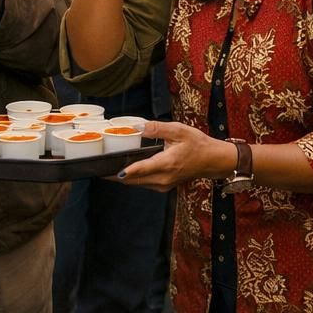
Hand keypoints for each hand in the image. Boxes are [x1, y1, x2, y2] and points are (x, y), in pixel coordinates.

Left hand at [115, 121, 234, 191]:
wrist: (213, 160)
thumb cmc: (198, 144)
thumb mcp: (179, 130)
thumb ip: (157, 128)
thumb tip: (137, 126)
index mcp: (167, 164)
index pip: (140, 170)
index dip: (123, 171)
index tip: (108, 171)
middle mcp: (163, 178)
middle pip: (133, 180)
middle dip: (115, 175)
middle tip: (99, 166)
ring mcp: (163, 185)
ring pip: (137, 184)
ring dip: (123, 177)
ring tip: (107, 168)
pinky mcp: (164, 186)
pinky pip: (143, 184)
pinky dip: (133, 178)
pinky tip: (125, 170)